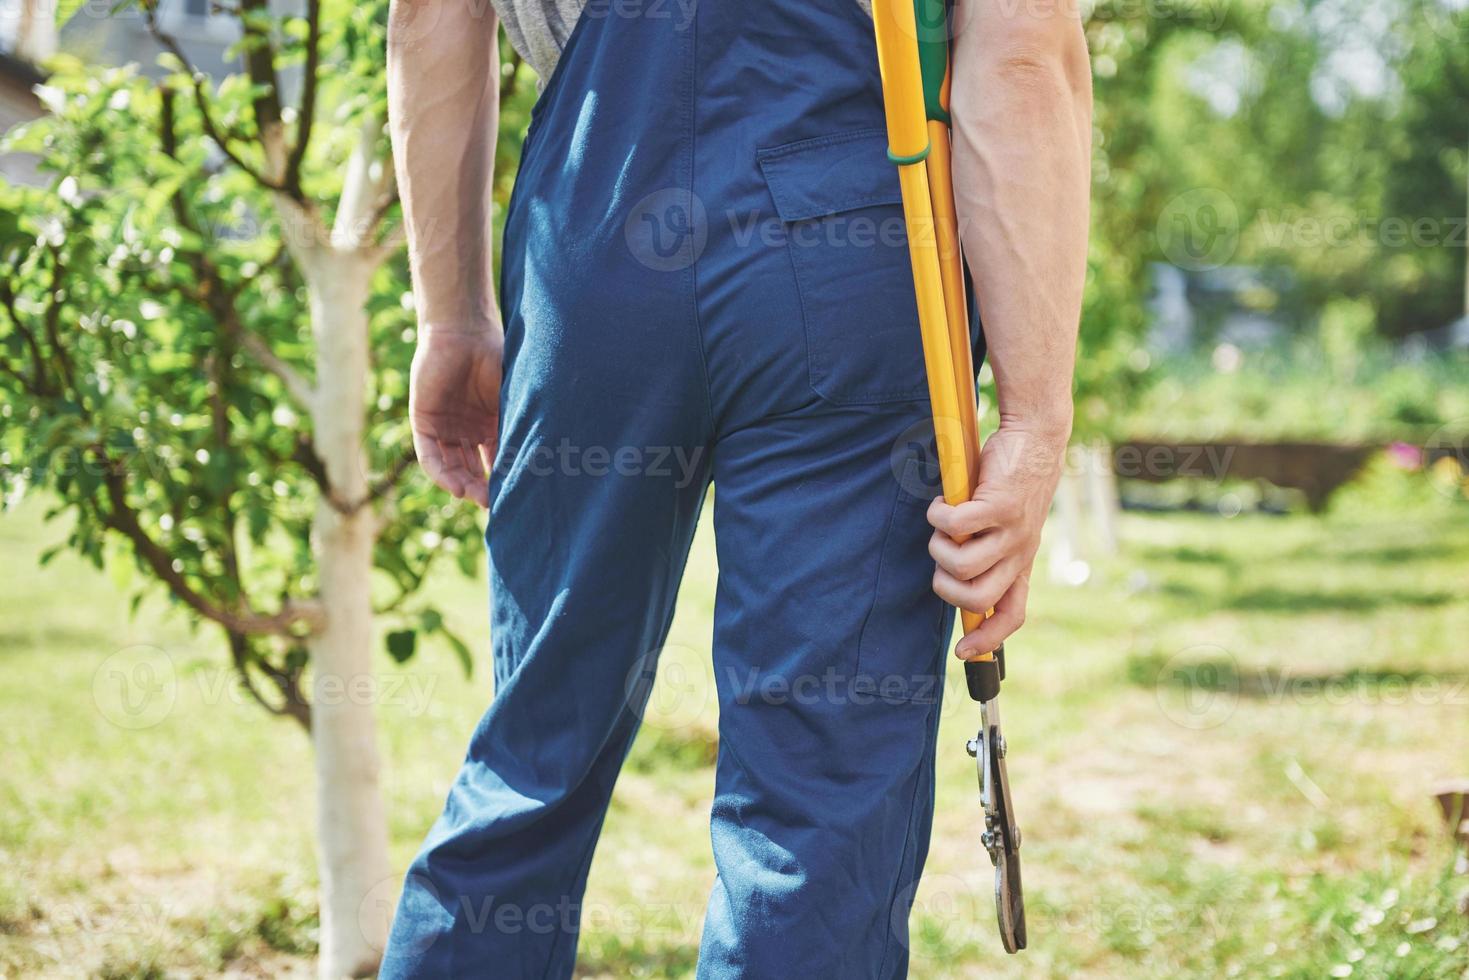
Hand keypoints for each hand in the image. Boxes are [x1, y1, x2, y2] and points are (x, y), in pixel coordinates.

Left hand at [409, 326, 503, 508]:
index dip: (503, 481)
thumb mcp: (511, 399)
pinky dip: (441, 473)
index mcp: (489, 424)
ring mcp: (444, 426)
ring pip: (451, 466)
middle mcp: (466, 429)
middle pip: (472, 469)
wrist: (463, 331)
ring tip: (477, 498)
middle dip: (481, 489)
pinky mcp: (423, 421)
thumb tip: (542, 464)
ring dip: (462, 485)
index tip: (514, 498)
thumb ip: (518, 426)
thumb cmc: (494, 357)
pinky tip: (456, 487)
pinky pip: (429, 455)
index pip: (495, 461)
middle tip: (493, 505)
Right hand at [926, 424, 1067, 657]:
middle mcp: (1019, 552)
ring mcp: (1012, 530)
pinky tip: (943, 502)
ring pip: (962, 565)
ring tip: (943, 525)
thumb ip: (987, 551)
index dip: (988, 640)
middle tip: (941, 557)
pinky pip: (954, 525)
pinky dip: (938, 516)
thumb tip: (955, 578)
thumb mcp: (1006, 526)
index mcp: (1021, 562)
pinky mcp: (999, 504)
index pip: (1012, 615)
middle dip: (946, 587)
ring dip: (938, 548)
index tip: (962, 652)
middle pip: (977, 598)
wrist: (1036, 438)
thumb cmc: (1012, 481)